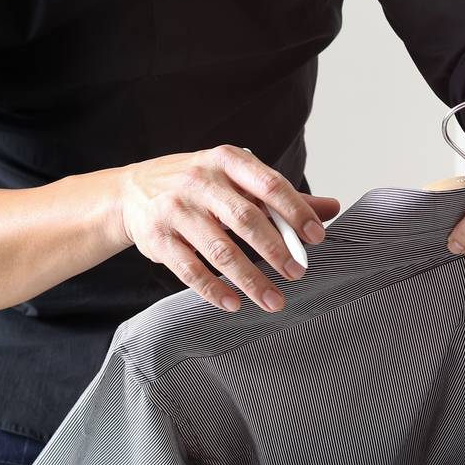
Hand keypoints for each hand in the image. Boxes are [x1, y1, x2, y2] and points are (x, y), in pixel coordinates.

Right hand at [113, 145, 340, 312]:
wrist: (131, 192)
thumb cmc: (200, 186)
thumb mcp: (238, 180)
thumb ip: (283, 197)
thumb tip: (333, 207)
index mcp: (227, 160)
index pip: (269, 184)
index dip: (296, 211)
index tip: (316, 237)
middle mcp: (200, 181)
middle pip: (245, 219)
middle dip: (276, 250)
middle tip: (298, 273)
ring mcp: (175, 209)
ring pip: (219, 249)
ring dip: (250, 280)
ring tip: (275, 300)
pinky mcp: (157, 238)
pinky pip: (189, 269)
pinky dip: (213, 290)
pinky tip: (234, 304)